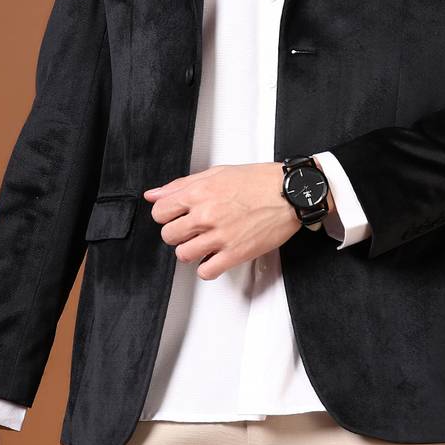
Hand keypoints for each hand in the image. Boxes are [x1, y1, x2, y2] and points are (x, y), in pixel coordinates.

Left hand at [144, 161, 333, 279]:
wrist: (290, 193)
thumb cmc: (258, 181)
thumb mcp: (217, 173)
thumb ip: (182, 185)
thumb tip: (154, 194)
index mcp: (200, 193)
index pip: (160, 212)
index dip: (166, 215)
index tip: (176, 216)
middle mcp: (206, 215)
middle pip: (169, 235)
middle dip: (178, 233)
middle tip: (192, 229)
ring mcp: (220, 236)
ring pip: (183, 255)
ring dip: (191, 250)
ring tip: (205, 243)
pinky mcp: (235, 254)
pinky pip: (206, 271)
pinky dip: (207, 267)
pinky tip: (216, 256)